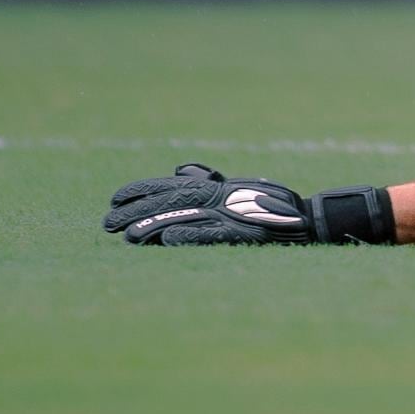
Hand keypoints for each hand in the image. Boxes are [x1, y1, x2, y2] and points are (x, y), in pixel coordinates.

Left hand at [102, 163, 392, 245]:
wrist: (308, 221)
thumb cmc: (270, 206)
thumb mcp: (236, 188)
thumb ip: (207, 181)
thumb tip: (179, 172)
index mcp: (215, 187)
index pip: (170, 185)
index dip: (141, 189)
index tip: (114, 198)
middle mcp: (219, 197)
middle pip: (170, 202)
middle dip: (137, 211)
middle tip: (107, 223)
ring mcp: (230, 215)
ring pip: (186, 218)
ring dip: (155, 226)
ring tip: (128, 236)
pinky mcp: (243, 234)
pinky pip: (213, 234)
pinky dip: (191, 236)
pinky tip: (168, 241)